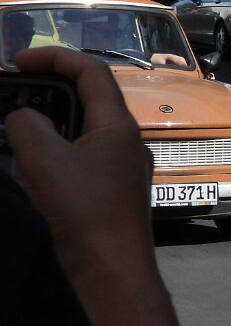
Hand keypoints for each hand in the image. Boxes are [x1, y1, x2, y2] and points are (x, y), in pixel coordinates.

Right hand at [5, 47, 155, 281]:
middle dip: (45, 88)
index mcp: (118, 126)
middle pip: (86, 97)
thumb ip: (26, 124)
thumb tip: (22, 118)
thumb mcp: (43, 158)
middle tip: (9, 93)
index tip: (17, 61)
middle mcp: (124, 141)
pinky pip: (78, 155)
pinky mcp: (108, 189)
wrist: (112, 268)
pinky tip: (27, 160)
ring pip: (80, 128)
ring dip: (45, 121)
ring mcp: (119, 167)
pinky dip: (52, 148)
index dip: (54, 57)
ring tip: (11, 126)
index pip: (92, 71)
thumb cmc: (85, 210)